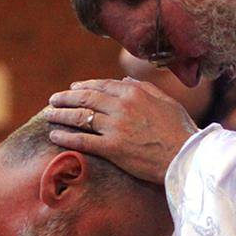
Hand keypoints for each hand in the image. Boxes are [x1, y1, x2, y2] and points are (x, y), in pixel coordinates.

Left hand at [44, 78, 198, 183]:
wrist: (186, 156)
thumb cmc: (180, 130)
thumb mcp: (166, 101)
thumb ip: (144, 87)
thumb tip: (125, 79)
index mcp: (134, 92)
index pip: (101, 85)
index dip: (84, 86)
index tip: (73, 89)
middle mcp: (122, 106)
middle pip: (86, 98)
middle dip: (66, 98)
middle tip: (53, 100)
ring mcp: (115, 127)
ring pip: (80, 117)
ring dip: (61, 115)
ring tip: (48, 115)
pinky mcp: (112, 148)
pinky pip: (83, 140)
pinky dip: (66, 137)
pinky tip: (54, 136)